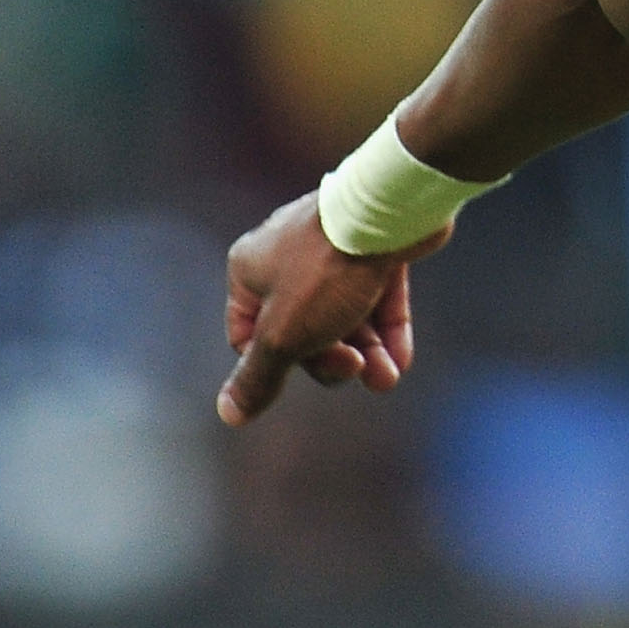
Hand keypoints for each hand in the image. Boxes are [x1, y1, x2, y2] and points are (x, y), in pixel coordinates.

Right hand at [220, 194, 449, 425]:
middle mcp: (287, 257)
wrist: (390, 213)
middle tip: (356, 368)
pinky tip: (398, 362)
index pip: (248, 334)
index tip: (303, 371)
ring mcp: (335, 251)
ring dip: (366, 356)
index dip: (275, 363)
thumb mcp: (284, 334)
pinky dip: (386, 332)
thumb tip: (230, 414)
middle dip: (332, 360)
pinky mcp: (378, 249)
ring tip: (387, 377)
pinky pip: (376, 298)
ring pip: (344, 317)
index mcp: (251, 270)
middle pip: (302, 329)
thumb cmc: (326, 272)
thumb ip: (258, 376)